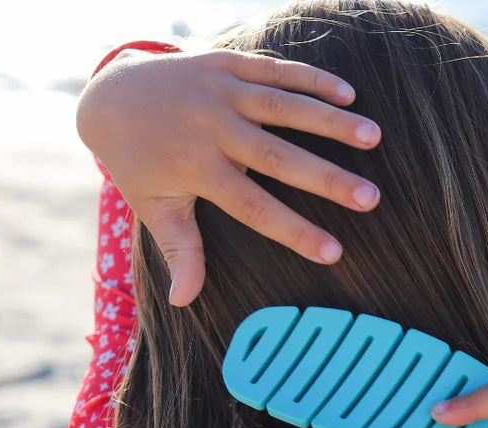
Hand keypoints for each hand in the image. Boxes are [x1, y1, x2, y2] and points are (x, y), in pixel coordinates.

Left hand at [77, 49, 382, 305]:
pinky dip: (312, 79)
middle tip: (371, 198)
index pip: (254, 208)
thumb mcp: (155, 208)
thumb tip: (183, 304)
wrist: (113, 93)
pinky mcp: (228, 64)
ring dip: (330, 121)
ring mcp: (221, 92)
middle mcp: (212, 128)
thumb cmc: (141, 162)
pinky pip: (275, 70)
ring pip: (283, 107)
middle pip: (277, 157)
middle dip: (327, 177)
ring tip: (374, 138)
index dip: (294, 231)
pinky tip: (350, 94)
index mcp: (198, 170)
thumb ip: (180, 253)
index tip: (334, 253)